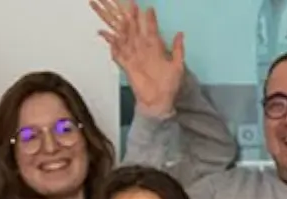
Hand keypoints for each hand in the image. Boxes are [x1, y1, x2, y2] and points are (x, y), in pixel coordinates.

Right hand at [95, 0, 186, 116]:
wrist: (158, 101)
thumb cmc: (169, 85)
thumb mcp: (177, 66)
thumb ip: (178, 50)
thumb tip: (181, 33)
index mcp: (155, 49)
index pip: (151, 30)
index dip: (150, 20)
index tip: (149, 8)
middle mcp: (143, 50)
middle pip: (136, 31)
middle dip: (133, 18)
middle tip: (130, 5)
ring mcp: (133, 57)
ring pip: (126, 39)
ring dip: (122, 28)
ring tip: (119, 17)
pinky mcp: (126, 66)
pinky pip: (117, 55)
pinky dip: (112, 46)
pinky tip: (106, 36)